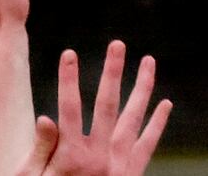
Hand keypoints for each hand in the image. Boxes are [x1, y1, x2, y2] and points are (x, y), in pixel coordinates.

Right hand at [16, 40, 172, 175]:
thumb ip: (42, 149)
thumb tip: (46, 116)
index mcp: (73, 158)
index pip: (69, 108)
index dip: (68, 80)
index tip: (69, 53)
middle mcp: (101, 158)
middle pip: (108, 105)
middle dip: (113, 72)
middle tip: (118, 44)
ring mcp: (120, 166)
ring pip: (134, 119)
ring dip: (142, 88)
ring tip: (149, 62)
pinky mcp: (133, 174)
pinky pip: (148, 145)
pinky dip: (157, 124)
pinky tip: (165, 104)